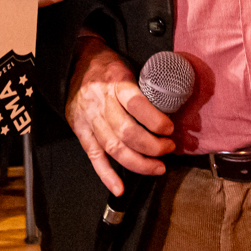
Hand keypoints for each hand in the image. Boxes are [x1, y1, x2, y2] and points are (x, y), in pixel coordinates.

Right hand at [63, 36, 173, 195]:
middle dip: (152, 146)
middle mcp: (100, 103)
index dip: (155, 120)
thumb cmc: (108, 66)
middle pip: (126, 132)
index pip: (137, 105)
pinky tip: (119, 188)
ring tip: (158, 167)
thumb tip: (173, 108)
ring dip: (138, 163)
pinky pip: (94, 156)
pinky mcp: (81, 131)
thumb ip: (145, 88)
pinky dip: (106, 175)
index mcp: (116, 83)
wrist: (77, 61)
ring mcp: (89, 119)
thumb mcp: (129, 66)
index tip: (170, 129)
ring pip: (113, 148)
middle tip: (169, 148)